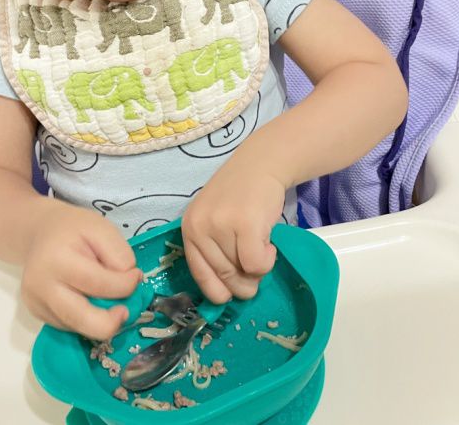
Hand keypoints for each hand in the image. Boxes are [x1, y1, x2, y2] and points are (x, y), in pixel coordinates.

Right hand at [21, 200, 142, 339]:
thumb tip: (131, 283)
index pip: (99, 284)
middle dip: (113, 322)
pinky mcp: (38, 314)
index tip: (136, 276)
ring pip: (79, 328)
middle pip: (84, 321)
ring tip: (106, 297)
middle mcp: (41, 287)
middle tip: (125, 310)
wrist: (38, 233)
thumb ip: (120, 254)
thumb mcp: (101, 228)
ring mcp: (37, 304)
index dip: (126, 286)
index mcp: (57, 260)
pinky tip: (87, 299)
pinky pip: (70, 326)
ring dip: (100, 320)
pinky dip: (86, 318)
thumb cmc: (72, 229)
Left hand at [181, 159, 286, 303]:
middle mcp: (199, 228)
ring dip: (258, 270)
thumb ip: (215, 250)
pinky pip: (257, 265)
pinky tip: (269, 244)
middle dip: (244, 284)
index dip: (218, 291)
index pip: (200, 276)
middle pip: (224, 278)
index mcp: (189, 229)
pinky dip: (267, 261)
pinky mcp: (245, 224)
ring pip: (242, 273)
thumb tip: (226, 293)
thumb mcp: (216, 220)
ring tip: (262, 248)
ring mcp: (221, 225)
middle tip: (256, 270)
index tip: (231, 294)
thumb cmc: (241, 196)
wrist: (261, 163)